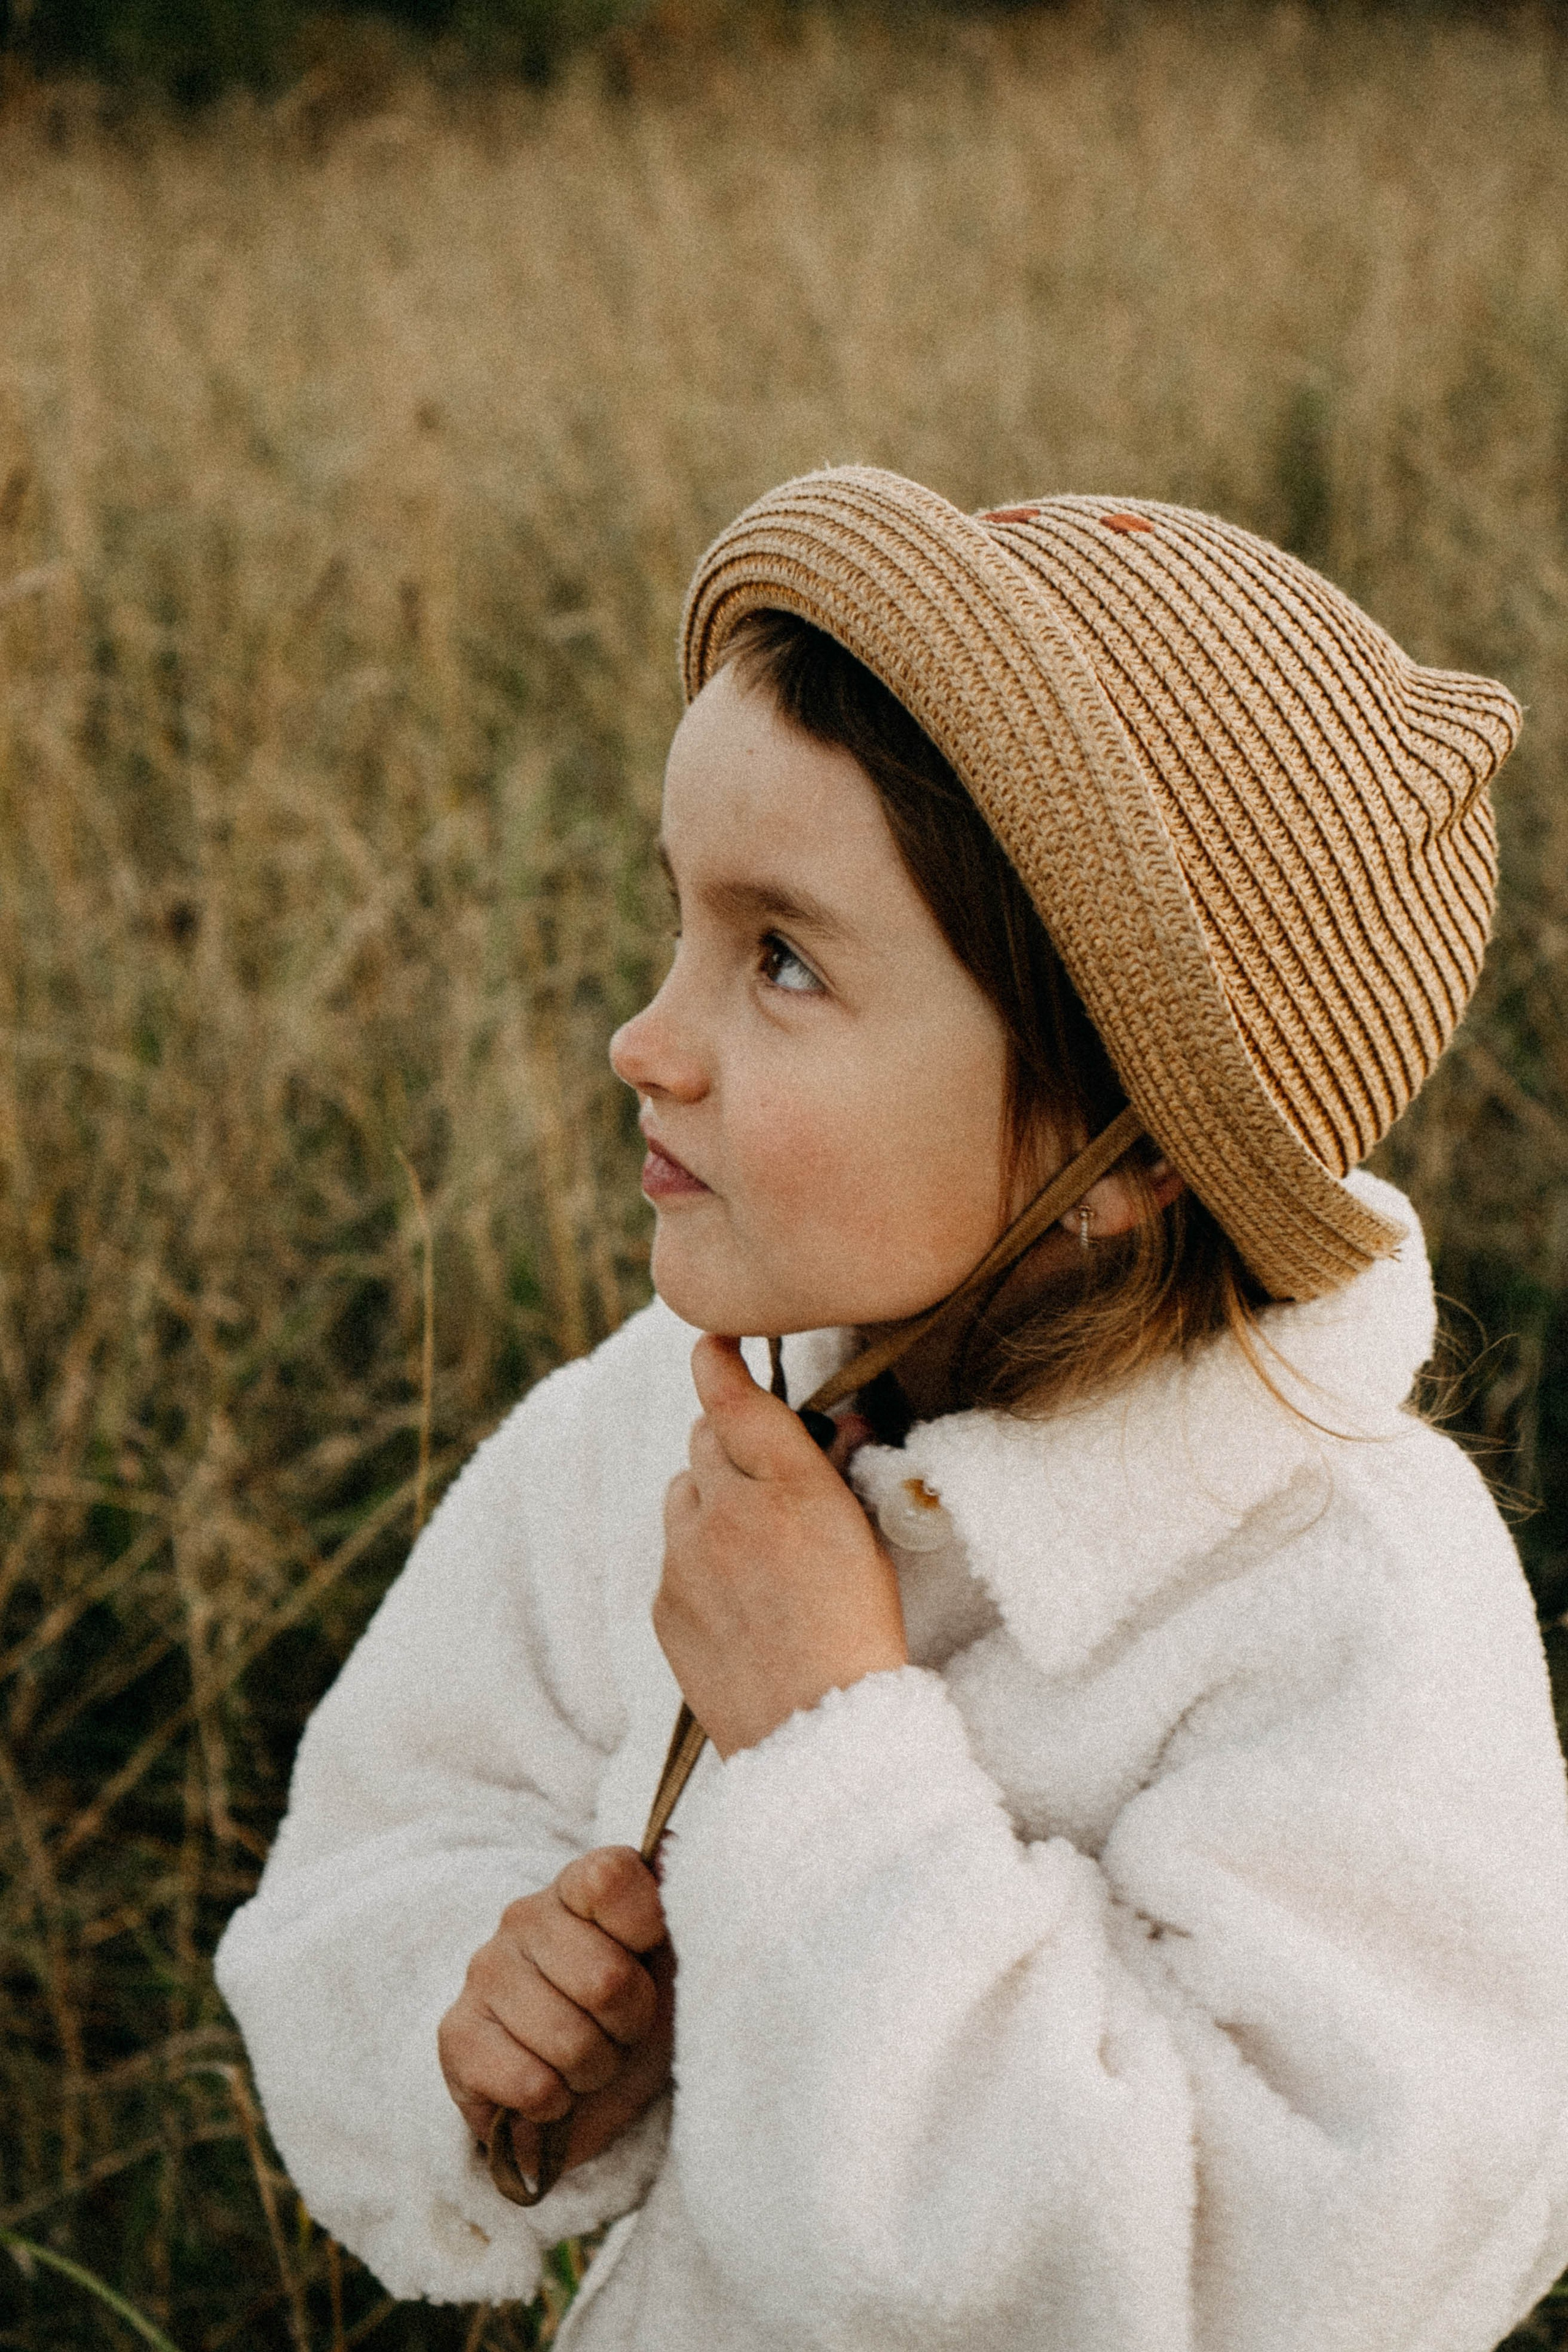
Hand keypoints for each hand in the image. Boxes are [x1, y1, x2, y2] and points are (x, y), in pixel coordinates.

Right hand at [438, 1847, 673, 2180]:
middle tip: (619, 2028)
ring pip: (569, 2041)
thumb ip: (676, 1905)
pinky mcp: (456, 2035)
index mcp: (580, 1884)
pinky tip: (551, 2087)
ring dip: (593, 2070)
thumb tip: (670, 1847)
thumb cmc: (631, 2012)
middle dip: (628, 2025)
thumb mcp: (670, 1960)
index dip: (646, 1931)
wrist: (582, 2091)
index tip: (646, 1955)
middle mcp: (525, 1916)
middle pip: (605, 1979)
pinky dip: (555, 2103)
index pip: (612, 1879)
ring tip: (586, 2059)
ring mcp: (484, 1972)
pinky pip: (530, 2084)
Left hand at [654, 1335, 908, 1758]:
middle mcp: (727, 1514)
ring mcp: (686, 1561)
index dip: (718, 1362)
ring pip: (683, 1492)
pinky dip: (698, 1556)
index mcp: (790, 1491)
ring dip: (712, 1497)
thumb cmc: (863, 1638)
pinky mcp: (664, 1604)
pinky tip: (740, 1596)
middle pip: (705, 1440)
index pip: (735, 1401)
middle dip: (733, 1442)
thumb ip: (834, 1471)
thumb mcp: (867, 1539)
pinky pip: (673, 1553)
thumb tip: (827, 1426)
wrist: (822, 1739)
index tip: (714, 1342)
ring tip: (758, 1546)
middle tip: (772, 1474)